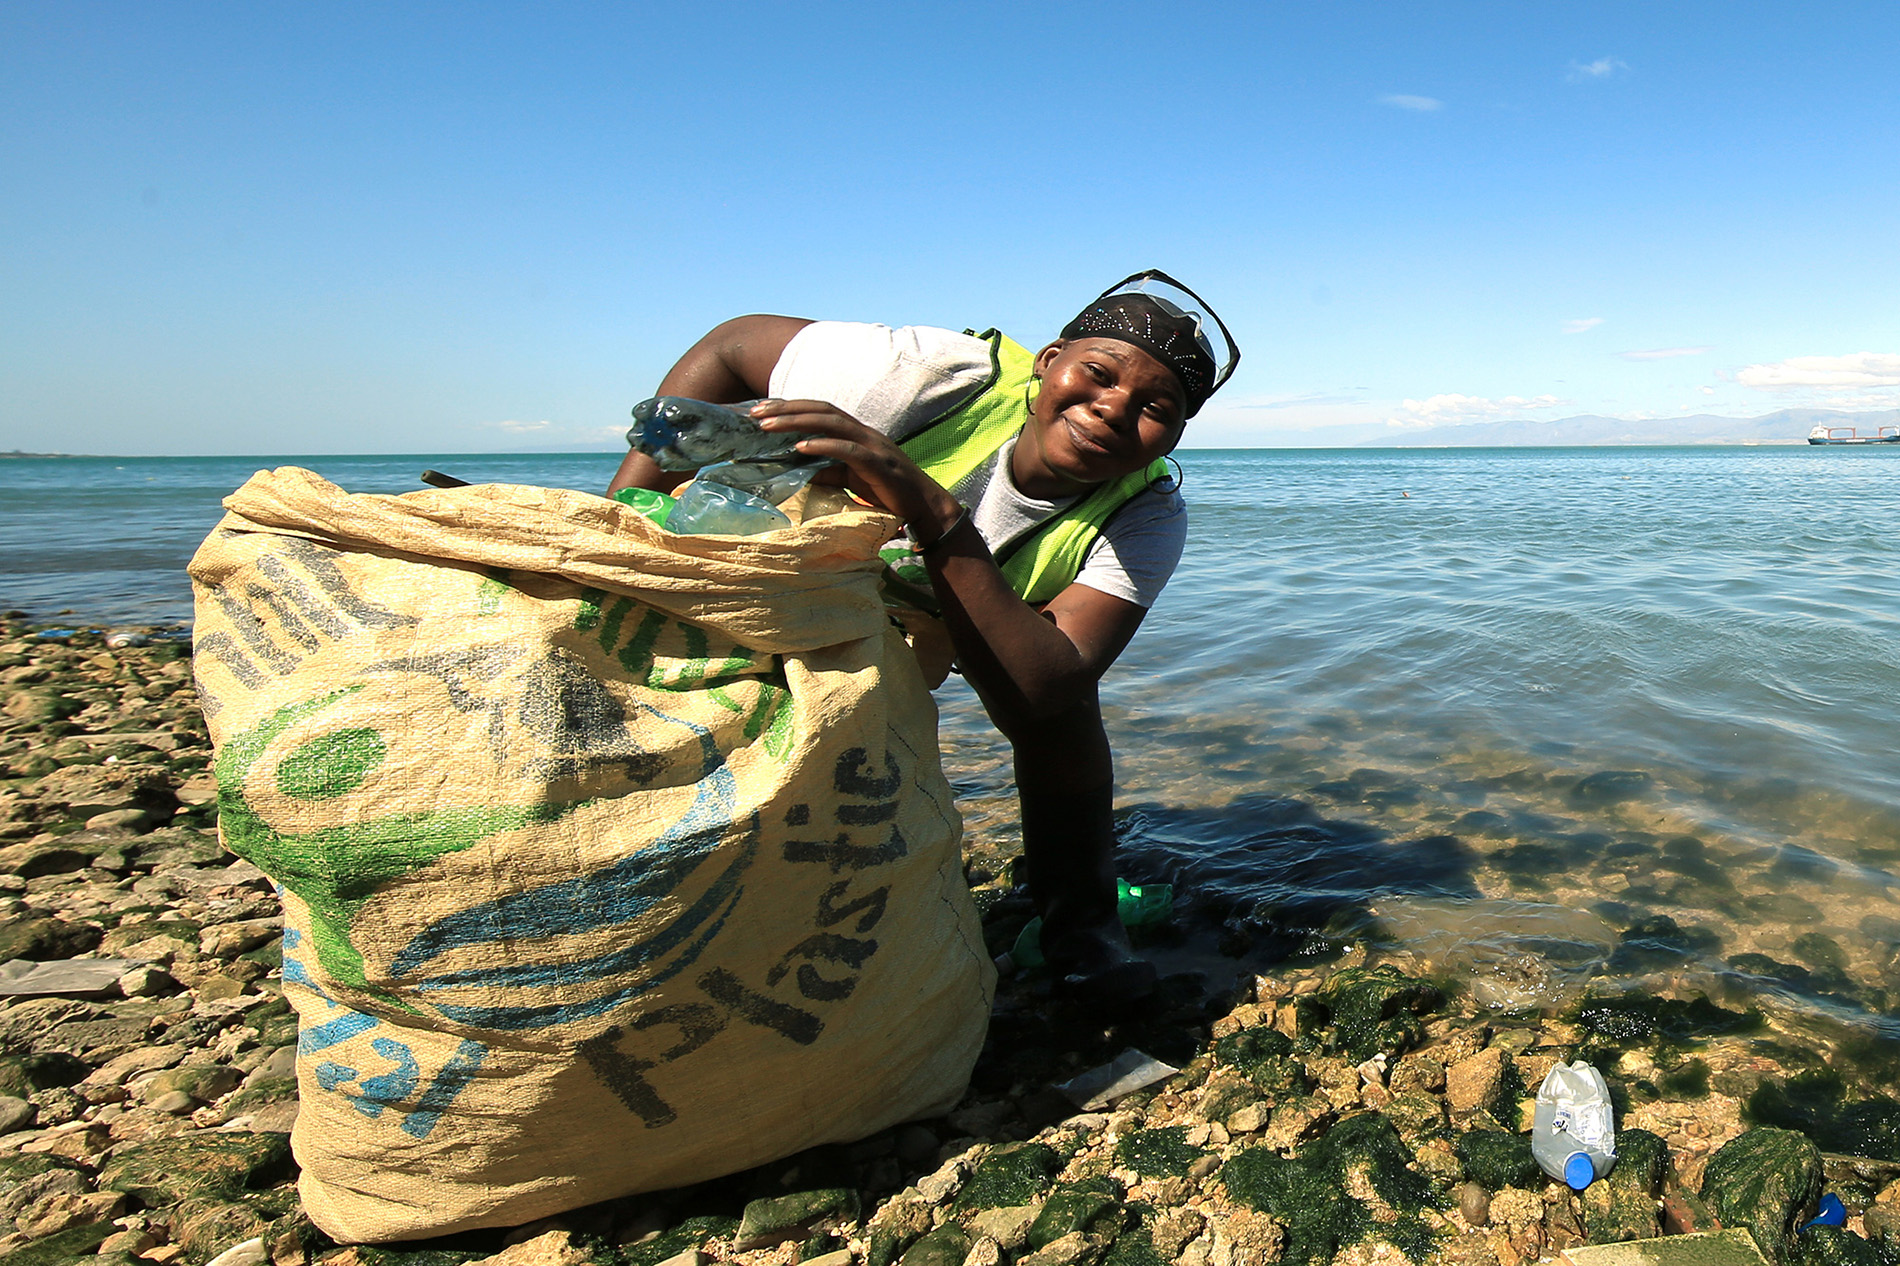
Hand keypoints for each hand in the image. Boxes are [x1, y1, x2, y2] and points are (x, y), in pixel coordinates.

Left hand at [752, 400, 964, 540]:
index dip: (791, 407)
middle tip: (756, 414)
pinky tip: (800, 448)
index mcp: (857, 433)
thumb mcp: (851, 480)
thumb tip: (798, 469)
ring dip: (797, 422)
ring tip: (768, 426)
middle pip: (820, 410)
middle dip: (786, 409)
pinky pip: (847, 449)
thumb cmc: (889, 495)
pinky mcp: (878, 463)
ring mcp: (872, 445)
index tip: (762, 410)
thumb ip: (827, 472)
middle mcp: (863, 432)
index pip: (820, 411)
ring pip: (831, 423)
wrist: (926, 509)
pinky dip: (822, 446)